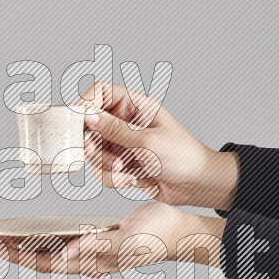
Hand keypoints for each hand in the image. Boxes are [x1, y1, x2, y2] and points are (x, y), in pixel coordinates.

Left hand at [0, 202, 226, 278]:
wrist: (178, 231)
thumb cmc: (158, 234)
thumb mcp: (130, 238)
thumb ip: (100, 246)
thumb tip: (69, 253)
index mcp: (95, 262)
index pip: (48, 263)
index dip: (19, 256)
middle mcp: (90, 261)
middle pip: (44, 260)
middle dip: (16, 253)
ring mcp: (93, 253)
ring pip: (52, 252)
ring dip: (28, 246)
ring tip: (5, 238)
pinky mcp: (98, 241)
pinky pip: (65, 242)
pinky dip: (47, 237)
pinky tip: (38, 230)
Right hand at [78, 82, 238, 208]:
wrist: (197, 185)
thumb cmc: (183, 157)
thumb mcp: (147, 141)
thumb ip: (115, 130)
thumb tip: (88, 116)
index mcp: (135, 105)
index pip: (100, 92)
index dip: (86, 103)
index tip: (80, 121)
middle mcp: (125, 122)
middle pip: (90, 125)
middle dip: (93, 143)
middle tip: (94, 152)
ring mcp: (122, 143)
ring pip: (94, 151)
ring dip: (104, 165)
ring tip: (124, 171)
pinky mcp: (121, 164)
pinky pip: (103, 170)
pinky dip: (112, 178)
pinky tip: (130, 180)